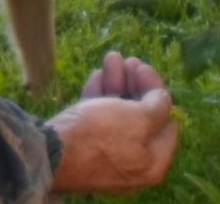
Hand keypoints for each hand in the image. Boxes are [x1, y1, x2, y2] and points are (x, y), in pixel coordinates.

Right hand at [48, 52, 178, 193]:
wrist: (52, 151)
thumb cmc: (103, 135)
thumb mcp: (141, 118)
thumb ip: (159, 107)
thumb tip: (162, 100)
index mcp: (152, 163)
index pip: (167, 124)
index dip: (158, 93)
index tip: (144, 70)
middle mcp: (132, 161)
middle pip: (141, 116)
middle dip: (135, 84)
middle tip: (130, 60)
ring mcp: (107, 154)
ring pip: (117, 112)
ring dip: (117, 82)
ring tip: (111, 57)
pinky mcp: (85, 145)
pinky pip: (98, 117)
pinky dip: (99, 94)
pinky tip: (97, 75)